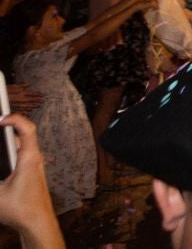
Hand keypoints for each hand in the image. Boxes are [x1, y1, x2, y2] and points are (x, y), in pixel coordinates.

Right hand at [0, 114, 61, 246]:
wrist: (38, 222)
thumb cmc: (20, 209)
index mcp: (29, 158)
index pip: (27, 129)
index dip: (14, 119)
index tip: (0, 118)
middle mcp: (35, 158)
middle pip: (22, 134)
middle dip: (7, 127)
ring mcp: (35, 164)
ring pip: (21, 145)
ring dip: (9, 138)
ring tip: (0, 129)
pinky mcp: (32, 172)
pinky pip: (22, 154)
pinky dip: (11, 149)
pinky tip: (3, 150)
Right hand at [5, 84, 41, 115]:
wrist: (0, 98)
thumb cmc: (5, 91)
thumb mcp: (11, 86)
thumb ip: (21, 86)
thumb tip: (29, 84)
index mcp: (19, 93)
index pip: (31, 94)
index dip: (37, 94)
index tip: (42, 95)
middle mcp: (18, 99)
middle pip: (29, 100)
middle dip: (36, 100)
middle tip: (42, 101)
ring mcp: (15, 105)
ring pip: (25, 106)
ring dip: (32, 106)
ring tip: (37, 106)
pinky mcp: (11, 109)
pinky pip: (18, 111)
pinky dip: (24, 111)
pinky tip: (28, 112)